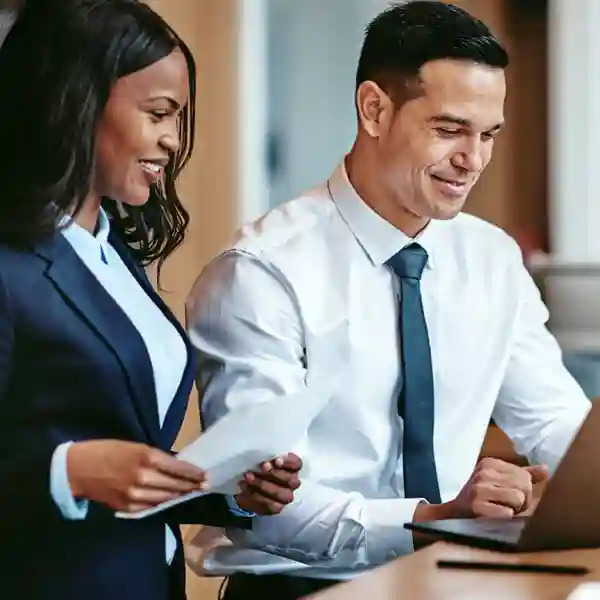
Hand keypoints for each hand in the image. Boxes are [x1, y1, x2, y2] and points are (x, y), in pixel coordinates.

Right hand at [67, 440, 206, 512]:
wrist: (78, 469)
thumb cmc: (108, 450)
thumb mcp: (135, 446)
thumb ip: (155, 457)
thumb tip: (176, 465)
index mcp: (147, 457)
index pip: (178, 468)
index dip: (194, 473)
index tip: (205, 475)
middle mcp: (144, 477)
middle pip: (175, 485)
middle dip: (191, 486)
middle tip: (204, 485)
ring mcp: (135, 495)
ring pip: (165, 498)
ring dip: (179, 495)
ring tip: (190, 493)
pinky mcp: (127, 507)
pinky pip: (150, 507)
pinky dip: (161, 503)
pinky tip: (169, 500)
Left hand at [235, 453, 301, 514]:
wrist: (247, 486)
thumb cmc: (258, 469)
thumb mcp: (262, 460)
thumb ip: (267, 459)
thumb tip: (266, 462)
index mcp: (292, 468)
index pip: (297, 464)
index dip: (288, 462)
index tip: (276, 461)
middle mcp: (292, 483)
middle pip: (291, 480)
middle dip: (274, 473)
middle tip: (261, 467)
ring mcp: (286, 496)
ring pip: (281, 493)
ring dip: (263, 485)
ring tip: (248, 477)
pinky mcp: (277, 507)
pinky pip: (270, 505)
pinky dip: (256, 495)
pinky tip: (245, 486)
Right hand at [447, 458, 548, 518]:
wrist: (453, 515)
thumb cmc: (480, 499)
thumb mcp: (498, 482)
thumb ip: (522, 476)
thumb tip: (546, 469)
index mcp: (490, 463)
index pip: (524, 475)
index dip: (523, 491)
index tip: (507, 496)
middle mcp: (484, 472)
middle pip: (524, 486)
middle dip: (522, 502)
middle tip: (506, 507)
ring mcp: (479, 488)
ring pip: (518, 499)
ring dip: (514, 511)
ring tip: (500, 511)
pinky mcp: (477, 505)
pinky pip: (507, 513)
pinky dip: (505, 519)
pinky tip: (494, 518)